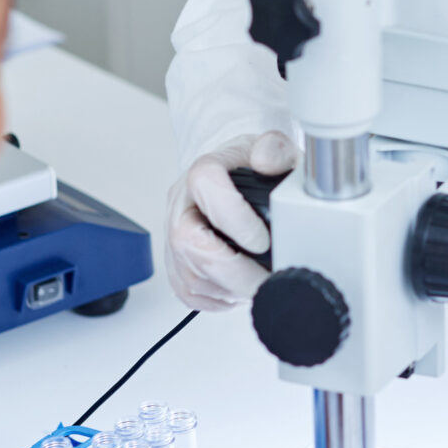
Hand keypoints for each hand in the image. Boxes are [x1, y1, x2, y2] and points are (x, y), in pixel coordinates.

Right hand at [165, 131, 296, 310]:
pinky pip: (190, 294)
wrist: (230, 180)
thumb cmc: (248, 168)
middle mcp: (180, 207)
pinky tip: (240, 287)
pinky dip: (220, 299)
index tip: (264, 241)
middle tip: (269, 280)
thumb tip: (266, 159)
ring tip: (260, 282)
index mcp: (202, 173)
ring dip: (231, 288)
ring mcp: (173, 239)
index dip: (236, 221)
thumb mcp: (270, 148)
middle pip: (190, 245)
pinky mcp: (176, 267)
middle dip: (235, 272)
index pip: (206, 190)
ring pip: (191, 277)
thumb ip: (274, 149)